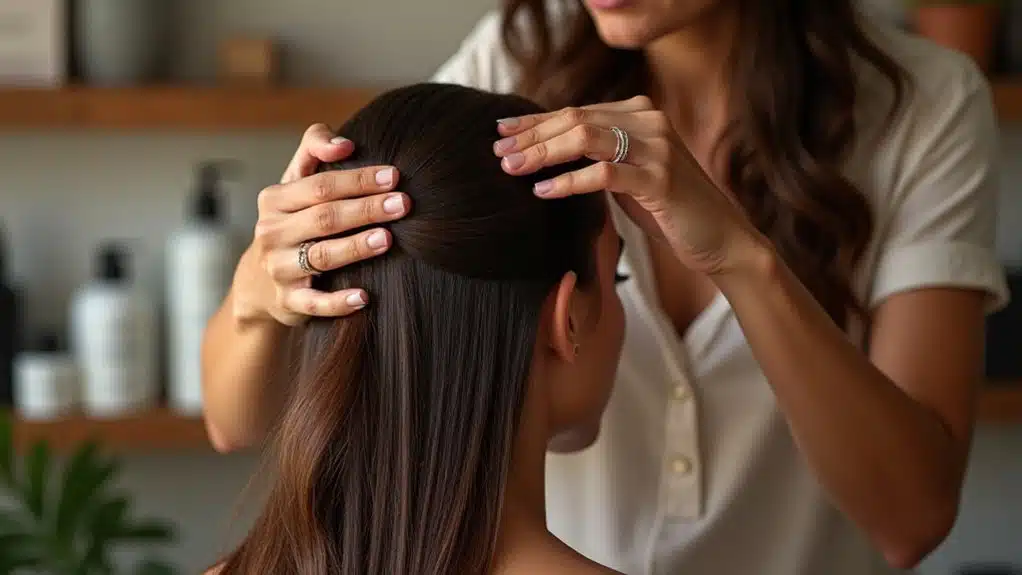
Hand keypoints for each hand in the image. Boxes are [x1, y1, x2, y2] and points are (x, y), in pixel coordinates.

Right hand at [234, 124, 410, 325]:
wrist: (260, 281)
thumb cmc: (293, 220)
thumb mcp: (295, 183)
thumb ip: (314, 150)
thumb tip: (345, 143)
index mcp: (275, 200)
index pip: (320, 186)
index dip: (358, 180)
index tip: (394, 176)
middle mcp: (273, 233)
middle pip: (324, 218)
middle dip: (366, 209)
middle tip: (402, 204)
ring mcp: (280, 269)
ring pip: (321, 256)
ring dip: (355, 248)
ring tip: (387, 239)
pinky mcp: (289, 302)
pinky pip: (315, 303)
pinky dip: (338, 302)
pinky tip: (364, 297)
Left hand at [493, 96, 764, 274]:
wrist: (719, 238)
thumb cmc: (669, 210)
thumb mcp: (628, 176)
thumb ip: (598, 158)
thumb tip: (545, 153)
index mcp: (640, 114)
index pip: (577, 111)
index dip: (535, 121)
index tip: (502, 132)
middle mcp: (650, 122)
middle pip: (576, 119)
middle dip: (532, 135)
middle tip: (498, 152)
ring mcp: (658, 148)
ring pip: (586, 138)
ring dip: (543, 153)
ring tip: (513, 168)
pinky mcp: (660, 179)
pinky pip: (604, 173)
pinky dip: (569, 181)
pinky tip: (543, 191)